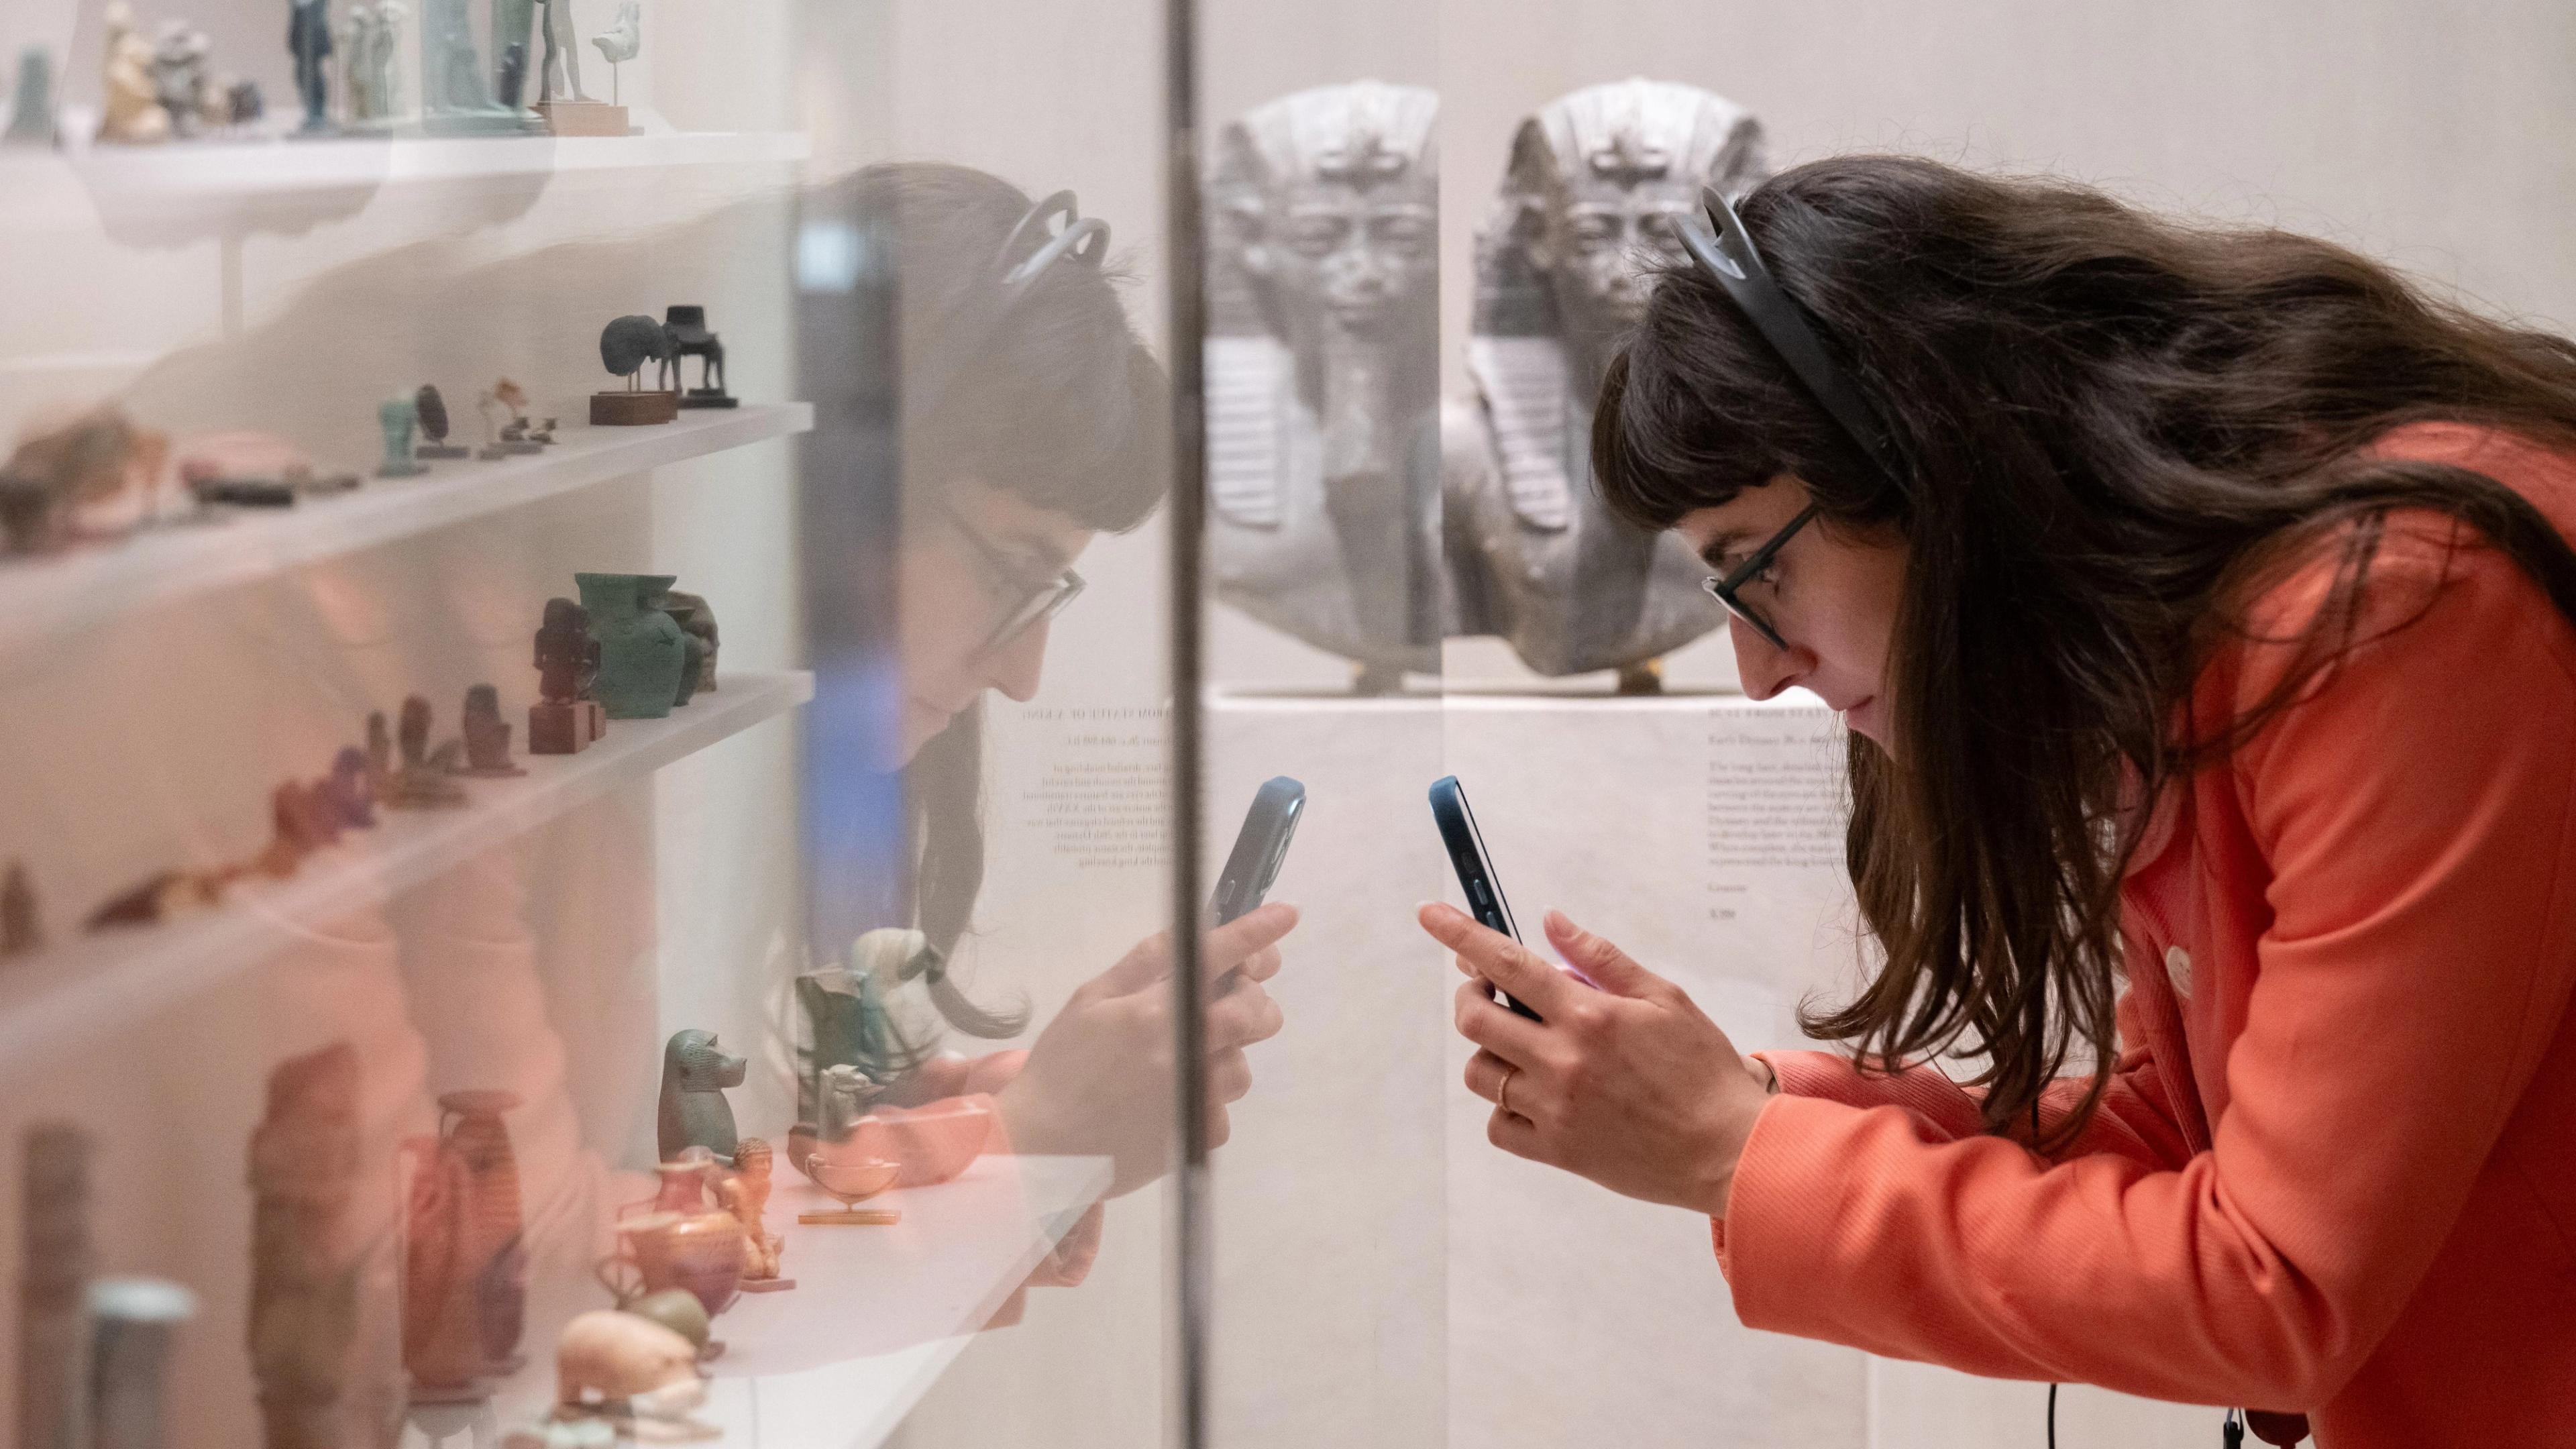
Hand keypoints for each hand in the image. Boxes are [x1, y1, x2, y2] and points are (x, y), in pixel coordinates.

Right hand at [998, 901, 1294, 1196]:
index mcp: (1153, 1010)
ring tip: (1180, 1062)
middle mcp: (1182, 1051)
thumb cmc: (1061, 1065)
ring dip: (1225, 1055)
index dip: (1255, 933)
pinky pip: (1224, 1108)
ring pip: (1242, 1065)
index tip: (1287, 915)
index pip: (1215, 959)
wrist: (1041, 1148)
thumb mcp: (1091, 999)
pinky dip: (1206, 1099)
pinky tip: (1170, 1101)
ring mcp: (1195, 1097)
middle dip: (1252, 1000)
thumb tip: (1192, 933)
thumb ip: (1145, 965)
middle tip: (1227, 1002)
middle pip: (1253, 1013)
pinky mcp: (1199, 1136)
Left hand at [1417, 901, 1771, 1217]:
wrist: (1729, 1149)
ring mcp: (1554, 1109)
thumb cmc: (1703, 1070)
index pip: (1507, 963)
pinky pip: (1499, 1126)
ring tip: (1528, 1049)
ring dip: (1492, 1052)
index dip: (1460, 934)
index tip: (1430, 914)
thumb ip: (1601, 959)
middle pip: (1475, 1017)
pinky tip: (1537, 1096)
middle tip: (1497, 994)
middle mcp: (1562, 1060)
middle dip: (1473, 995)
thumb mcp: (1664, 998)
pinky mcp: (1556, 1150)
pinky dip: (1507, 1107)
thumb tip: (1551, 922)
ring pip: (1481, 1072)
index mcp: (1588, 1014)